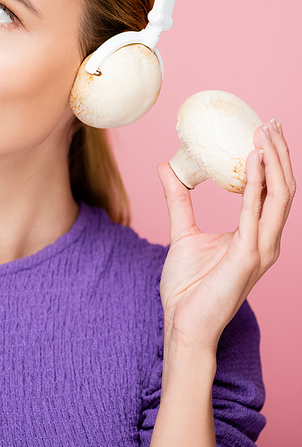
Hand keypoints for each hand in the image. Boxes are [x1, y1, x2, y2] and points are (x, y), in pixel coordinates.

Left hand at [157, 120, 295, 351]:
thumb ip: (178, 199)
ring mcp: (261, 249)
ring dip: (274, 162)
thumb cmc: (187, 287)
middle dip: (279, 153)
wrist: (183, 324)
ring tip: (264, 133)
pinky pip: (256, 214)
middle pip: (283, 189)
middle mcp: (266, 240)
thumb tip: (165, 166)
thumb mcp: (183, 232)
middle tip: (269, 122)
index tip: (262, 130)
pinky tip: (253, 161)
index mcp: (255, 235)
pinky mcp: (249, 257)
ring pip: (279, 197)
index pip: (273, 191)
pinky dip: (256, 185)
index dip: (272, 160)